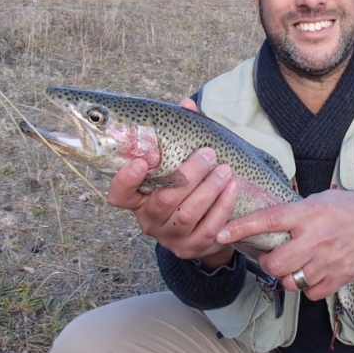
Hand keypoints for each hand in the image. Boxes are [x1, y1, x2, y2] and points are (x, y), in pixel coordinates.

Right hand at [107, 98, 238, 268]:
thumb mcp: (178, 165)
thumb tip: (187, 104)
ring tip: (225, 170)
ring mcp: (171, 238)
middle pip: (164, 200)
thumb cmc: (185, 188)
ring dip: (209, 190)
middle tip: (208, 154)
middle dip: (188, 175)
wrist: (202, 228)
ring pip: (188, 215)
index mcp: (139, 200)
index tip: (142, 159)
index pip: (119, 195)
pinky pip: (209, 229)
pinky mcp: (193, 248)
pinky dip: (223, 207)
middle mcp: (150, 221)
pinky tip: (233, 189)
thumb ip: (180, 136)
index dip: (127, 180)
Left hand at [217, 190, 353, 299]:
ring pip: (290, 281)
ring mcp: (328, 260)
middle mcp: (316, 238)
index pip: (269, 220)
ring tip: (295, 265)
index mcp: (309, 213)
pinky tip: (313, 274)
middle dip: (267, 263)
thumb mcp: (321, 199)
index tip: (221, 233)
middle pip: (275, 263)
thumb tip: (268, 222)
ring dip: (286, 276)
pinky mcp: (339, 277)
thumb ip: (296, 212)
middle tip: (271, 257)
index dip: (242, 227)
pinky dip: (307, 287)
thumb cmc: (352, 208)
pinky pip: (310, 293)